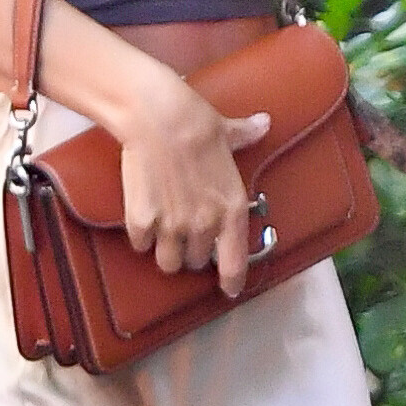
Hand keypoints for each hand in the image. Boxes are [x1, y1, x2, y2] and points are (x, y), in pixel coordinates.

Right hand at [115, 66, 274, 297]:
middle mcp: (204, 225)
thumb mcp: (228, 133)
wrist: (158, 117)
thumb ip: (246, 137)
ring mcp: (172, 226)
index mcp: (231, 209)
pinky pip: (142, 245)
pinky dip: (142, 236)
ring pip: (168, 262)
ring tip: (163, 234)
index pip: (234, 262)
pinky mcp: (143, 221)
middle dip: (191, 251)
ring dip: (166, 251)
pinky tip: (144, 218)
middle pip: (196, 261)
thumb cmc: (197, 123)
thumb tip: (263, 124)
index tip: (229, 288)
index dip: (232, 280)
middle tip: (185, 233)